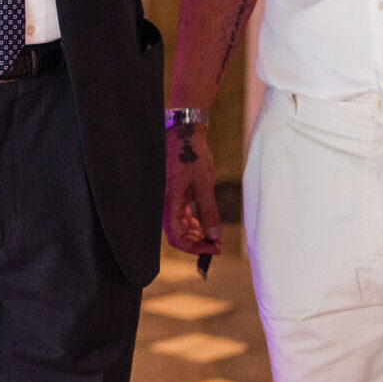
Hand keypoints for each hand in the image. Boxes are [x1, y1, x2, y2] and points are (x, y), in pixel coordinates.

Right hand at [163, 122, 222, 256]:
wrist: (184, 132)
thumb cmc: (192, 155)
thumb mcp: (204, 184)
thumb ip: (209, 211)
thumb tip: (213, 236)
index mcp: (169, 202)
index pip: (177, 237)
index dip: (195, 248)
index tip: (214, 248)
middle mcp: (164, 204)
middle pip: (176, 235)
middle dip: (197, 243)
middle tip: (218, 244)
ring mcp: (168, 199)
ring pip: (178, 226)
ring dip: (196, 234)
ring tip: (214, 235)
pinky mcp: (172, 193)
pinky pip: (179, 215)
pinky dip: (192, 223)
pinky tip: (203, 223)